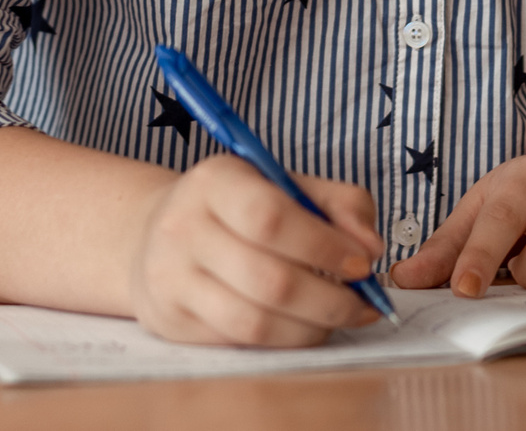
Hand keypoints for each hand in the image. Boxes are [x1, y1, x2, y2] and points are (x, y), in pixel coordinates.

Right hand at [125, 154, 385, 346]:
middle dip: (332, 299)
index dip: (325, 246)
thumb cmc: (235, 208)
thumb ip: (340, 203)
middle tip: (365, 303)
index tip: (364, 263)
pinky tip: (306, 327)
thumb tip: (371, 247)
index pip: (271, 218)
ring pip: (255, 323)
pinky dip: (286, 341)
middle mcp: (183, 228)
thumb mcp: (284, 184)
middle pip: (269, 280)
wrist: (154, 233)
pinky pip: (240, 343)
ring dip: (313, 328)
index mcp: (214, 181)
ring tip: (342, 317)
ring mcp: (171, 279)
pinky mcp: (172, 321)